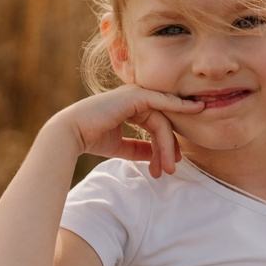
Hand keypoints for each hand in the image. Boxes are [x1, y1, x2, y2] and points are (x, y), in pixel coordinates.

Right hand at [50, 85, 193, 177]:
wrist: (71, 134)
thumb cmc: (91, 138)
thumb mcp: (120, 147)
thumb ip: (139, 149)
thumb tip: (156, 155)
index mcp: (131, 107)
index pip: (156, 127)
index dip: (163, 148)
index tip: (166, 168)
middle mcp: (136, 98)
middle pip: (162, 125)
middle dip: (168, 150)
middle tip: (170, 170)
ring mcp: (136, 94)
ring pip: (162, 122)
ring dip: (168, 146)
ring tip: (169, 167)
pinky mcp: (137, 95)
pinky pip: (163, 103)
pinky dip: (180, 108)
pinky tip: (194, 111)